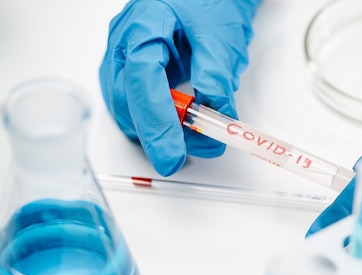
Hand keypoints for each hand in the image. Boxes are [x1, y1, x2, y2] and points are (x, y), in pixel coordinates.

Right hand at [99, 0, 260, 175]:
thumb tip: (215, 111)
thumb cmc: (210, 4)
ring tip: (197, 138)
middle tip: (186, 156)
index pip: (142, 76)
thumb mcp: (220, 34)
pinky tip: (181, 130)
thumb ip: (216, 73)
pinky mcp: (133, 77)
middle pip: (127, 100)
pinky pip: (136, 110)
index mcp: (144, 24)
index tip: (174, 151)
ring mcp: (124, 62)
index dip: (157, 119)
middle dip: (157, 135)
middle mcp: (125, 44)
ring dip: (158, 133)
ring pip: (127, 111)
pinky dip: (158, 125)